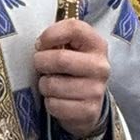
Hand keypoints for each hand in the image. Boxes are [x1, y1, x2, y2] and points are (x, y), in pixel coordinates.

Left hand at [33, 19, 110, 139]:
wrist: (89, 103)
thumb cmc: (74, 70)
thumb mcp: (73, 49)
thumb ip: (60, 40)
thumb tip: (40, 44)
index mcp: (97, 44)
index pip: (74, 28)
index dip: (51, 34)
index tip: (40, 44)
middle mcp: (100, 66)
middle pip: (60, 59)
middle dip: (41, 62)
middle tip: (39, 65)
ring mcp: (96, 90)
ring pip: (53, 85)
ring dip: (44, 85)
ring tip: (50, 84)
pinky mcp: (88, 111)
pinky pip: (55, 105)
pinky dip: (49, 103)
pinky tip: (57, 99)